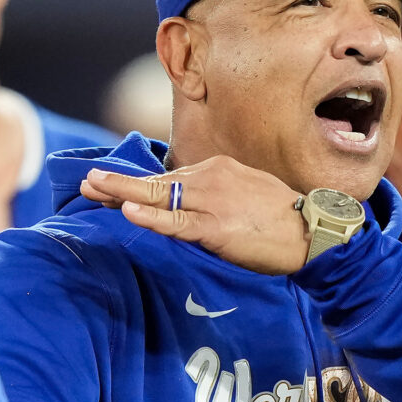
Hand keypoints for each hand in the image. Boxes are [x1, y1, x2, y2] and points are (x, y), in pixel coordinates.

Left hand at [83, 155, 319, 274]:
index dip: (134, 184)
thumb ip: (214, 194)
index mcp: (216, 169)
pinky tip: (128, 211)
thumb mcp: (245, 192)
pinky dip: (152, 216)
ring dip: (122, 193)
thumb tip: (187, 203)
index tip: (107, 186)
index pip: (167, 177)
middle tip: (87, 181)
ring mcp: (212, 202)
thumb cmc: (281, 219)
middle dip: (118, 183)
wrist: (313, 232)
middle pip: (156, 182)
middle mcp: (210, 178)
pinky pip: (177, 222)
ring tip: (93, 189)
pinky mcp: (217, 228)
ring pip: (159, 196)